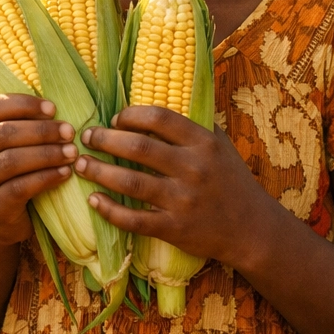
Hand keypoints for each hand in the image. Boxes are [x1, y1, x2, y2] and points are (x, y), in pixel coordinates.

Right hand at [0, 94, 78, 247]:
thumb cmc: (14, 173)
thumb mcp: (14, 146)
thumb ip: (28, 127)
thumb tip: (60, 110)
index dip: (24, 104)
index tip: (53, 108)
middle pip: (5, 133)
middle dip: (41, 131)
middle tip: (70, 132)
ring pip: (12, 161)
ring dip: (46, 154)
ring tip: (72, 153)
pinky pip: (20, 188)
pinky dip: (46, 178)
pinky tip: (65, 173)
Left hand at [76, 106, 271, 268]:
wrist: (253, 229)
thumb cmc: (232, 182)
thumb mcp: (220, 146)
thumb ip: (192, 127)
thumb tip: (154, 104)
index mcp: (203, 143)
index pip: (159, 119)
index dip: (130, 116)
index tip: (114, 119)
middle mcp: (193, 169)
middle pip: (138, 148)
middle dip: (104, 140)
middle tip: (85, 137)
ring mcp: (183, 201)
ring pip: (130, 183)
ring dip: (99, 172)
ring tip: (80, 164)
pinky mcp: (174, 228)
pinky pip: (134, 220)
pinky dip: (110, 210)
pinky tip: (93, 201)